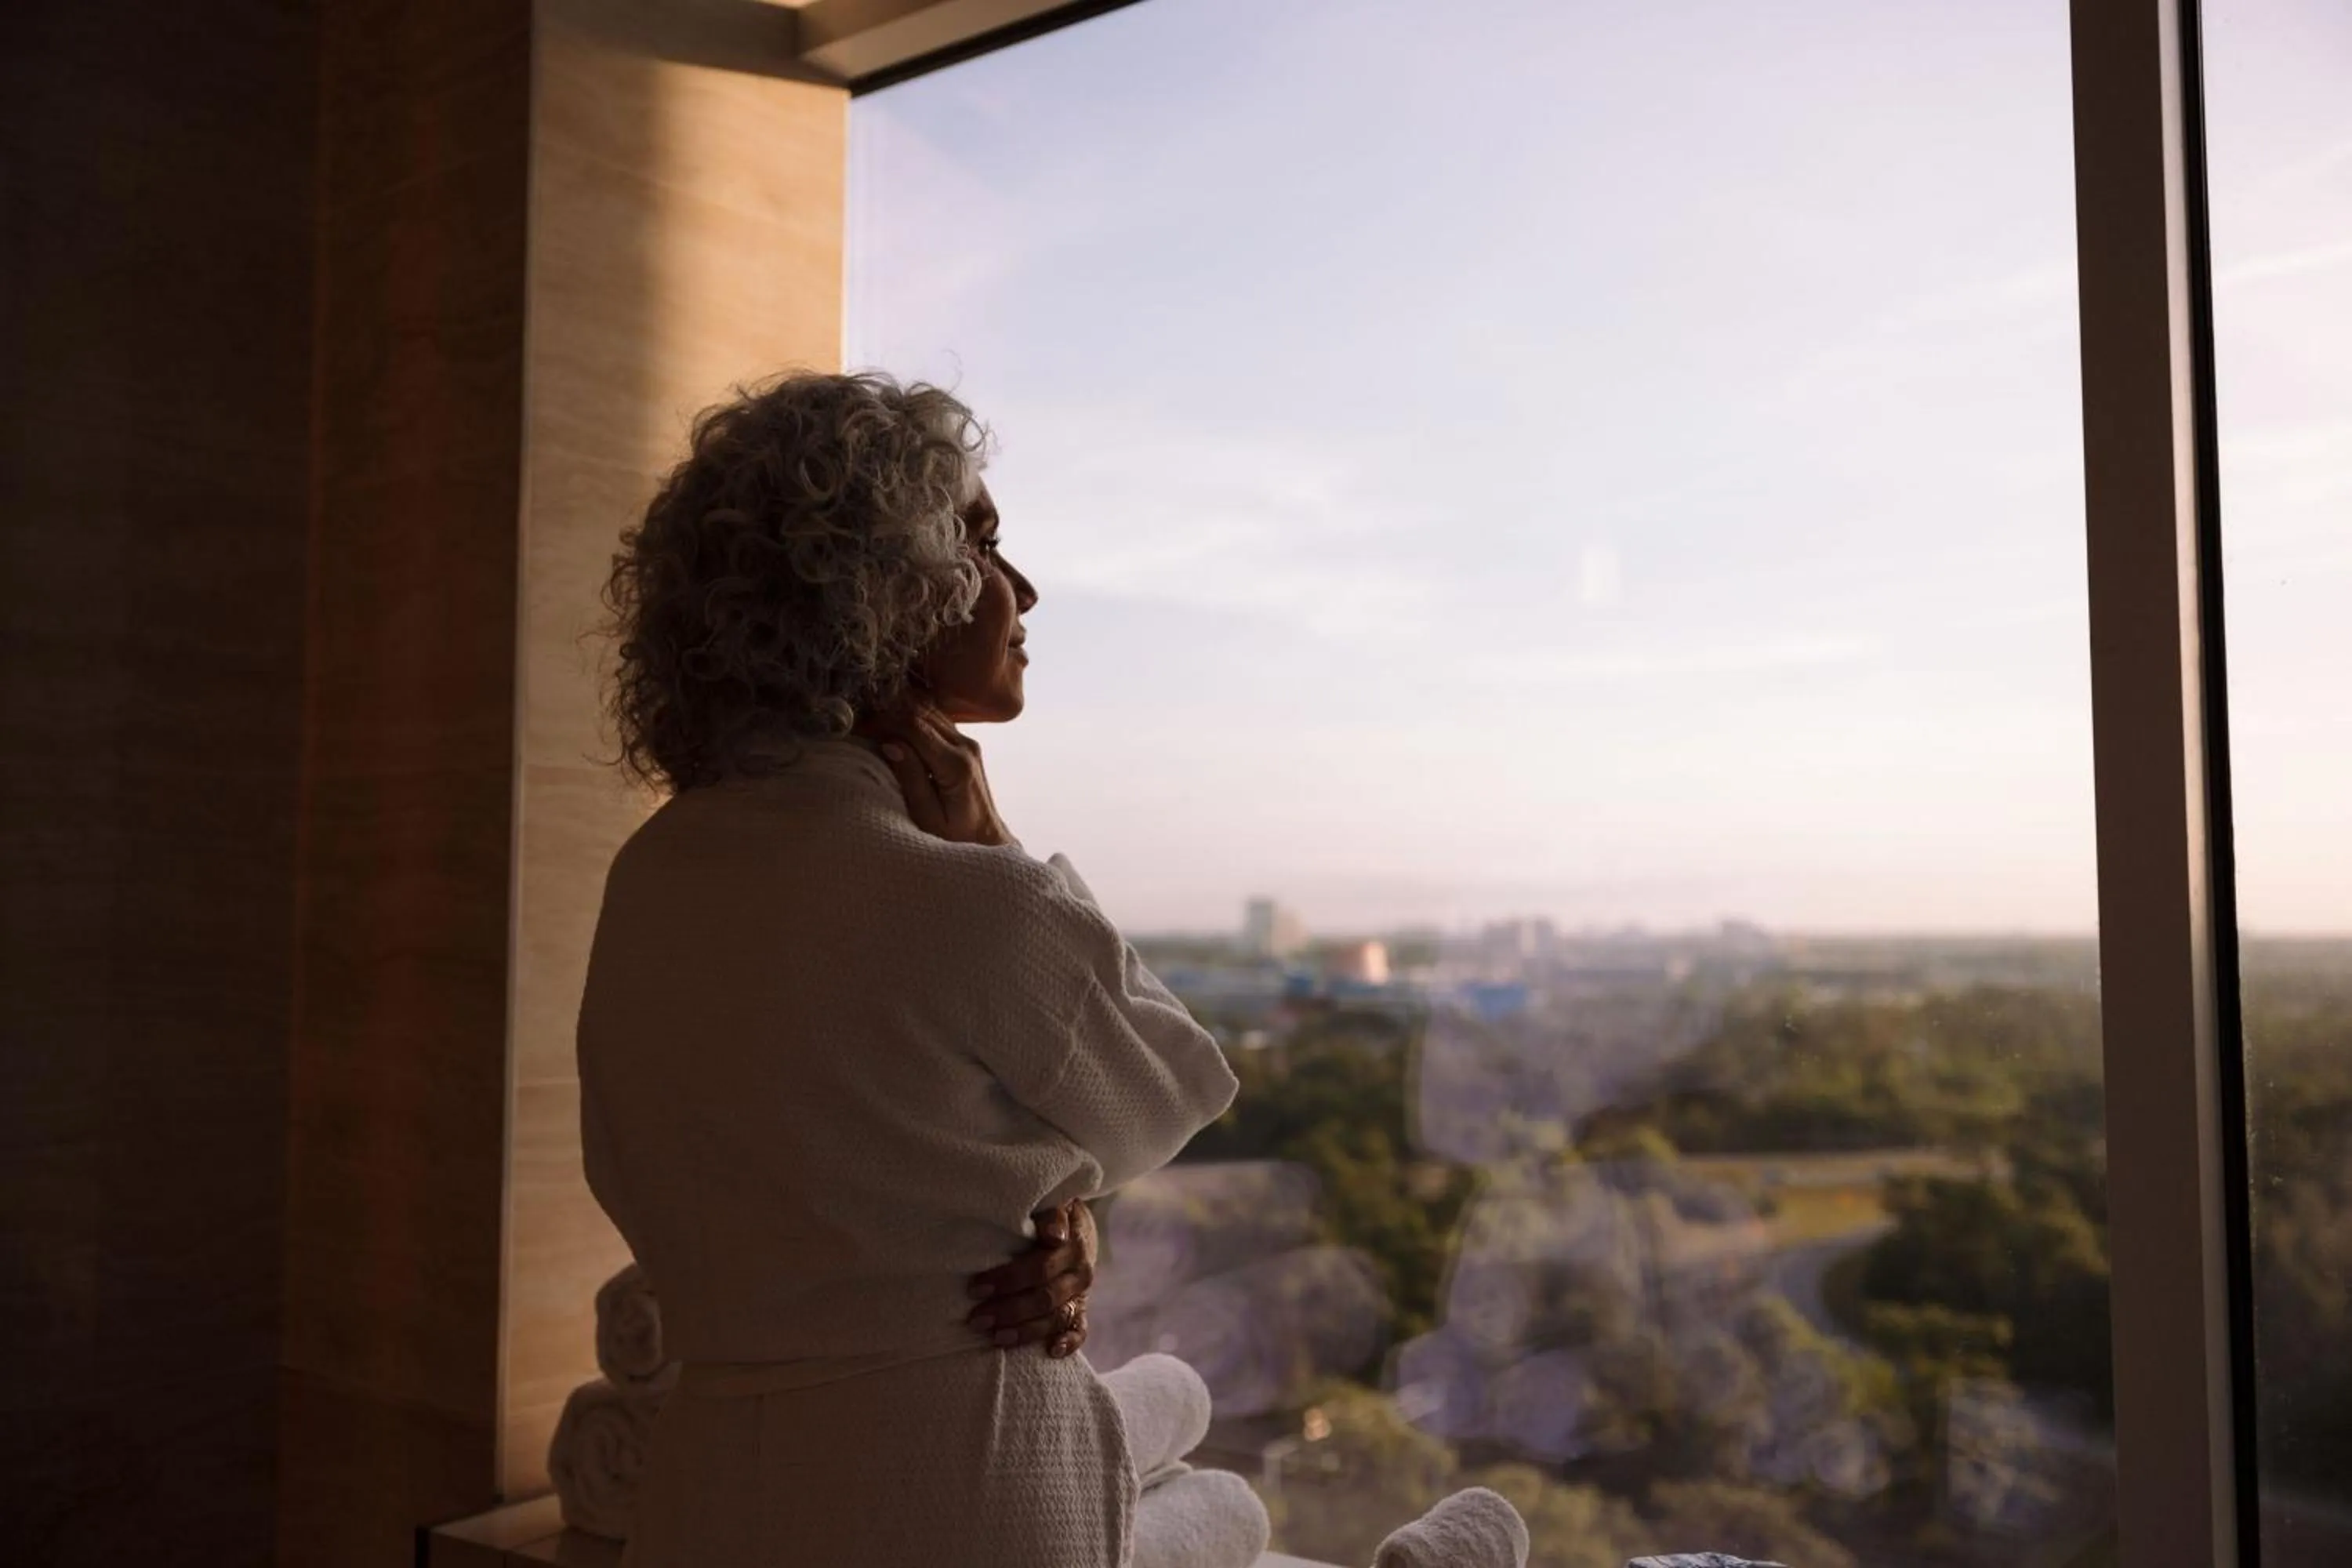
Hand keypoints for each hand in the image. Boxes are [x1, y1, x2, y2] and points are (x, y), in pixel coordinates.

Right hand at [864, 703, 1014, 846]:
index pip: (915, 727)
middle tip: (861, 725)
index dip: (885, 723)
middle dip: (888, 715)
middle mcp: (965, 747)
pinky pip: (935, 720)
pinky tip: (892, 728)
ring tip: (873, 727)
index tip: (861, 729)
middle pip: (921, 713)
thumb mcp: (927, 816)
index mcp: (956, 765)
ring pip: (928, 711)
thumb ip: (911, 778)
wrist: (984, 837)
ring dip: (899, 714)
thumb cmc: (954, 836)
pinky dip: (911, 719)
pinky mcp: (964, 743)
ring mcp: (967, 742)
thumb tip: (890, 744)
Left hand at [965, 1199, 1094, 1358]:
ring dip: (1025, 1330)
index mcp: (1072, 1244)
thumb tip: (1054, 1236)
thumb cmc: (1048, 1212)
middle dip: (1008, 1310)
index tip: (974, 1288)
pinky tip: (1051, 1351)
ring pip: (1056, 1317)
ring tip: (994, 1337)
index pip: (1040, 1266)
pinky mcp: (1082, 1308)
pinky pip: (1080, 1330)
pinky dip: (1069, 1342)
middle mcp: (1079, 1271)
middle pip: (1045, 1297)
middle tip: (975, 1319)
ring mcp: (1081, 1293)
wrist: (1076, 1224)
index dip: (1008, 1278)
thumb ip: (1051, 1214)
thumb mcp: (1053, 1203)